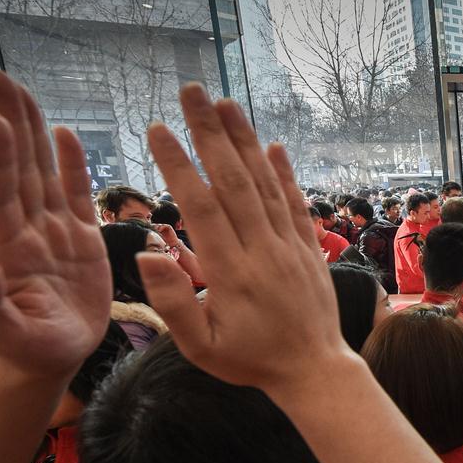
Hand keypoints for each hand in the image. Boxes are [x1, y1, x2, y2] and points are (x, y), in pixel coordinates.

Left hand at [0, 70, 111, 377]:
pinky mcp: (81, 238)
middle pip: (17, 168)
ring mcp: (54, 231)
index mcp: (6, 250)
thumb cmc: (29, 349)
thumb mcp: (6, 334)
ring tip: (21, 89)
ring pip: (42, 171)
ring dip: (32, 130)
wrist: (53, 358)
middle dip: (7, 121)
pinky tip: (65, 134)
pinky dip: (71, 164)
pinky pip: (75, 193)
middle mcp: (27, 230)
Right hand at [136, 84, 347, 388]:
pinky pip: (297, 204)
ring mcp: (290, 245)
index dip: (179, 165)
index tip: (158, 130)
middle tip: (192, 92)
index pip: (202, 207)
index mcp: (232, 272)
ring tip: (227, 103)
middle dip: (211, 133)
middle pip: (235, 181)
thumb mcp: (200, 348)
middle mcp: (263, 249)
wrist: (314, 371)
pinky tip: (274, 146)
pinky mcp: (309, 248)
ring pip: (266, 185)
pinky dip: (286, 174)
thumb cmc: (251, 361)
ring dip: (246, 141)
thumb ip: (173, 301)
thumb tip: (148, 252)